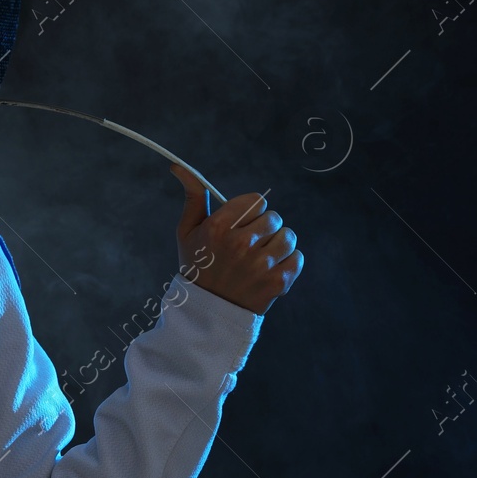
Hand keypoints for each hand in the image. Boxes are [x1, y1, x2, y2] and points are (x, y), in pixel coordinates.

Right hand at [170, 164, 302, 314]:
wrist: (206, 311)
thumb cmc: (197, 266)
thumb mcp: (188, 231)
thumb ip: (192, 196)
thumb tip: (178, 166)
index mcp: (219, 227)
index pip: (257, 200)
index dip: (252, 212)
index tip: (242, 225)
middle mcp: (240, 244)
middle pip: (274, 217)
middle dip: (264, 228)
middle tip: (250, 245)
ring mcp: (260, 265)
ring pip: (288, 236)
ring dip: (279, 244)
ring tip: (262, 257)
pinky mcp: (277, 282)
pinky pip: (297, 258)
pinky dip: (289, 262)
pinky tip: (271, 270)